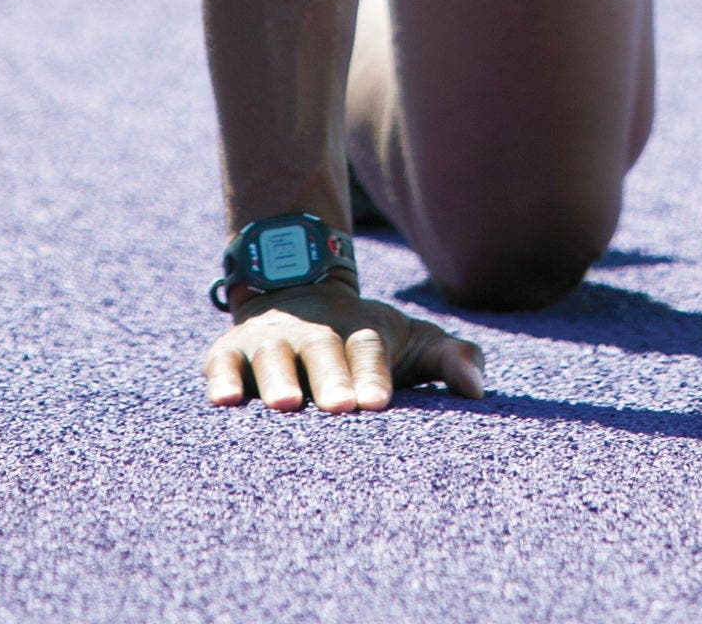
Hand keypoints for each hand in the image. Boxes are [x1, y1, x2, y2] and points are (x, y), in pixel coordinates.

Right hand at [203, 280, 484, 413]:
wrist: (299, 294)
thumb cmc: (366, 339)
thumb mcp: (413, 341)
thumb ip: (451, 359)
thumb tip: (479, 390)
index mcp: (361, 332)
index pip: (370, 351)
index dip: (374, 375)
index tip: (378, 404)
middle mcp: (315, 333)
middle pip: (324, 352)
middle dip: (332, 379)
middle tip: (341, 407)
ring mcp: (271, 341)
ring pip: (274, 358)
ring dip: (280, 380)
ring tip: (286, 405)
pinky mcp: (229, 353)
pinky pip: (221, 365)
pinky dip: (221, 380)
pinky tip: (224, 402)